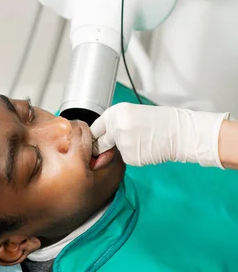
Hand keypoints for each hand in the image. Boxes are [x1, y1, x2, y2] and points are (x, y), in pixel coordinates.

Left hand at [90, 103, 227, 167]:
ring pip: (117, 152)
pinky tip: (148, 148)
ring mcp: (122, 142)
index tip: (93, 142)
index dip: (93, 137)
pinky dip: (136, 157)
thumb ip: (115, 123)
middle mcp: (115, 126)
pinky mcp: (130, 157)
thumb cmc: (160, 121)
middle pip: (101, 143)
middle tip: (110, 148)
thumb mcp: (132, 114)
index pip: (95, 128)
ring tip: (144, 140)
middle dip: (103, 148)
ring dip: (126, 151)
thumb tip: (101, 137)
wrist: (179, 131)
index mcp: (114, 112)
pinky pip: (128, 159)